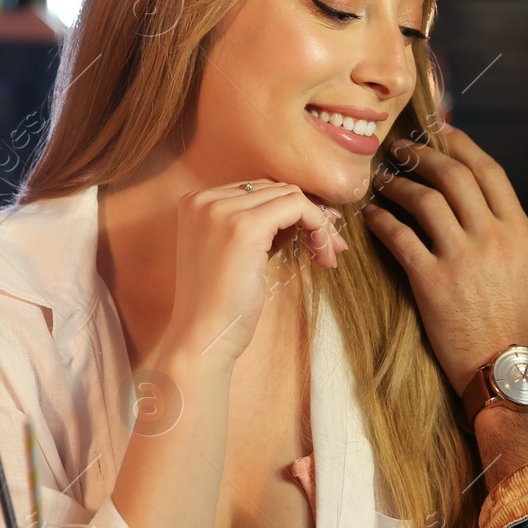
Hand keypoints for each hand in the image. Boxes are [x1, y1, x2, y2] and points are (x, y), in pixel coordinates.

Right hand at [165, 179, 348, 362]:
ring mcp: (221, 210)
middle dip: (310, 215)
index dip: (291, 211)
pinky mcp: (243, 226)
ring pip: (290, 196)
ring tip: (327, 255)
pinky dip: (318, 226)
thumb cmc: (220, 305)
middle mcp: (204, 199)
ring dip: (318, 224)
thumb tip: (304, 212)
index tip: (316, 235)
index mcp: (196, 203)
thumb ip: (262, 228)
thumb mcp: (238, 254)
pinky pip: (297, 207)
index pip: (258, 190)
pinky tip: (322, 255)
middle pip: (275, 190)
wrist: (202, 338)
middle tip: (331, 247)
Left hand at [363, 125, 527, 393]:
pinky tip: (372, 216)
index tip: (445, 132)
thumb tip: (504, 225)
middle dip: (425, 154)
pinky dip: (383, 221)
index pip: (490, 173)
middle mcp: (492, 236)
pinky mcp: (431, 282)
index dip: (464, 146)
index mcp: (521, 232)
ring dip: (399, 184)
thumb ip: (521, 244)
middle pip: (454, 176)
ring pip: (424, 200)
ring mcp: (461, 257)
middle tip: (403, 147)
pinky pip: (400, 238)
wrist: (514, 375)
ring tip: (383, 180)